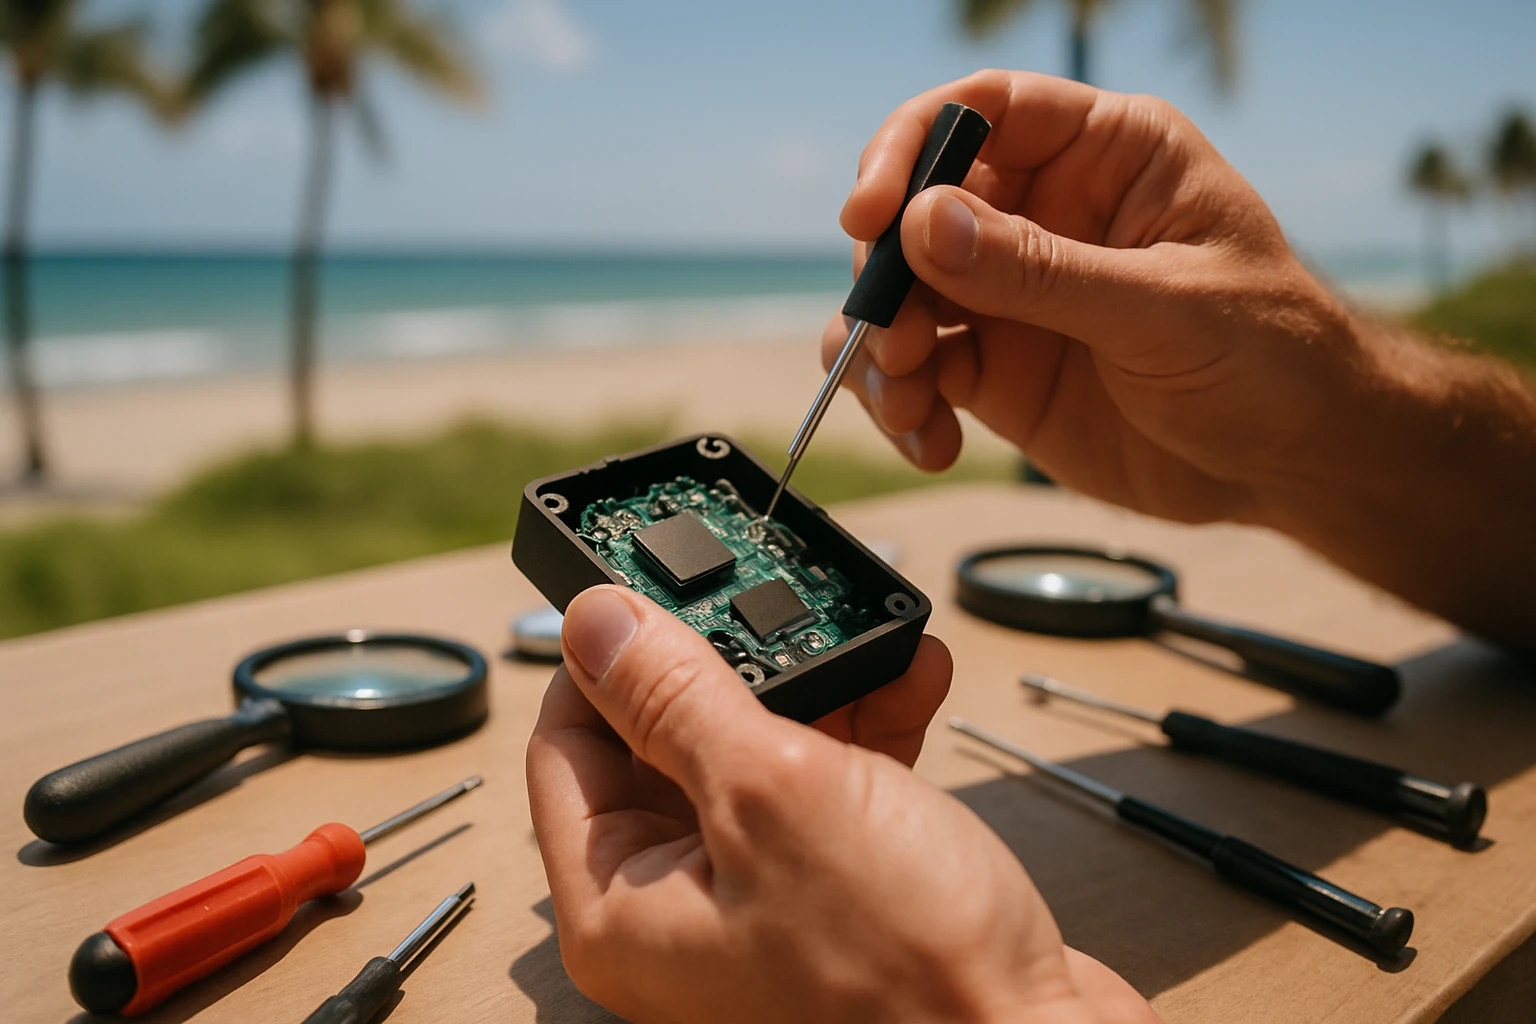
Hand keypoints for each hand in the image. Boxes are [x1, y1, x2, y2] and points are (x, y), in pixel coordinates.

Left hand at [526, 585, 1158, 1023]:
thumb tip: (595, 621)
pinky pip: (823, 788)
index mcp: (622, 906)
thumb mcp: (774, 793)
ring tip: (864, 635)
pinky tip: (909, 679)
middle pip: (663, 746)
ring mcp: (756, 901)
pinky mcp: (832, 892)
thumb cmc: (906, 969)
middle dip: (733, 663)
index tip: (648, 588)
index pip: (566, 748)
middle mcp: (676, 910)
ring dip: (815, 687)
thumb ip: (676, 698)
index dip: (604, 658)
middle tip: (770, 601)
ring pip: (754, 756)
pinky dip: (863, 729)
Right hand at [828, 69, 1360, 524]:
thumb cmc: (1271, 357)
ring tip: (910, 401)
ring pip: (902, 296)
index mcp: (1105, 155)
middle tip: (893, 337)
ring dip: (882, 348)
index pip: (984, 111)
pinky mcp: (999, 369)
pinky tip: (933, 442)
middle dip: (887, 274)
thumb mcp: (1164, 308)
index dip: (911, 148)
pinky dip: (902, 405)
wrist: (1294, 463)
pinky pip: (918, 371)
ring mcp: (1014, 295)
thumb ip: (1042, 270)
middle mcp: (1046, 213)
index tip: (871, 214)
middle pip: (918, 210)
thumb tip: (922, 223)